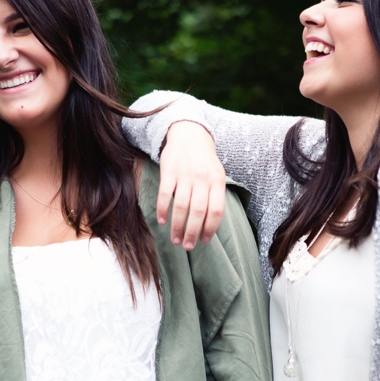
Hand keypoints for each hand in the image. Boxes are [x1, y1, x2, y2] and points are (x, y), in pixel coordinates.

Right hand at [157, 121, 226, 248]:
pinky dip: (163, 210)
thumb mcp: (216, 174)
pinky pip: (165, 194)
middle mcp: (202, 178)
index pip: (216, 210)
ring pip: (181, 206)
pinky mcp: (169, 170)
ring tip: (175, 240)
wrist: (189, 134)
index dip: (210, 228)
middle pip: (198, 212)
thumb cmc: (204, 160)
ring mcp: (185, 174)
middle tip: (188, 246)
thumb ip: (215, 196)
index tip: (204, 241)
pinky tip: (162, 222)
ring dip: (177, 226)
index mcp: (217, 180)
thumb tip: (210, 226)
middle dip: (192, 232)